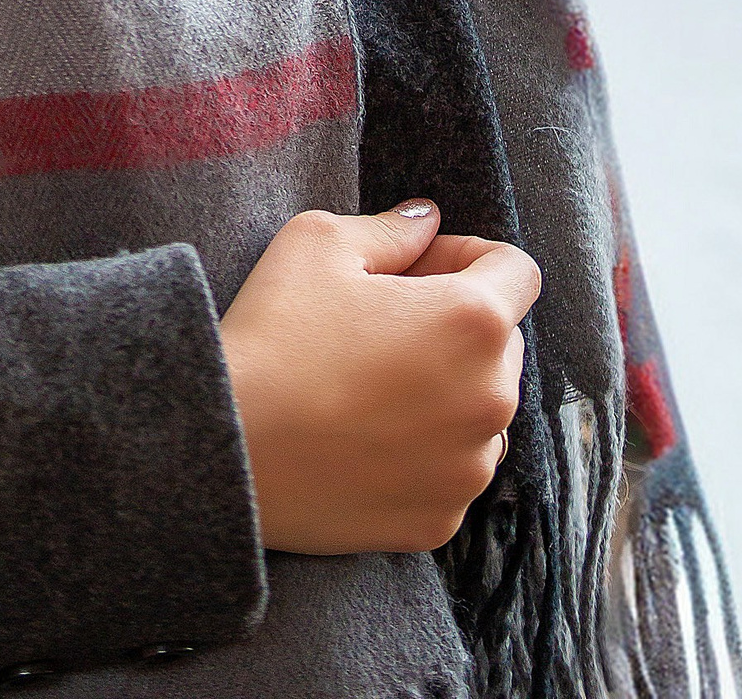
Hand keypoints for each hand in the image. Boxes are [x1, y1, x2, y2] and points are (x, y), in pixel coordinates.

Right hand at [217, 199, 540, 554]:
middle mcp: (491, 399)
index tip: (418, 268)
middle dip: (456, 325)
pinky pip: (451, 470)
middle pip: (502, 343)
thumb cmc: (272, 337)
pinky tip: (363, 438)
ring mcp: (468, 469)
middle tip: (382, 325)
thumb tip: (428, 220)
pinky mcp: (439, 520)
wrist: (224, 453)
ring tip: (370, 386)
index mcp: (474, 322)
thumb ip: (392, 226)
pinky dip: (424, 452)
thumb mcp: (320, 244)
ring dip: (447, 391)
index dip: (467, 256)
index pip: (517, 271)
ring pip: (480, 410)